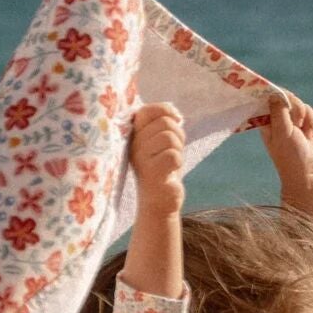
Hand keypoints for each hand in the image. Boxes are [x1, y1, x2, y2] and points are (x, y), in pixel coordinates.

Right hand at [127, 101, 185, 218]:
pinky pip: (173, 156)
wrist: (159, 202)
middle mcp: (133, 145)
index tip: (173, 123)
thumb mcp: (160, 143)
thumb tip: (174, 114)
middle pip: (164, 123)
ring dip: (178, 149)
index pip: (147, 111)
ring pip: (169, 137)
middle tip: (172, 151)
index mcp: (134, 136)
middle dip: (177, 135)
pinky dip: (178, 162)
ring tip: (171, 162)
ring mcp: (140, 159)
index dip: (165, 112)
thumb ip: (163, 125)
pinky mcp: (150, 173)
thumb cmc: (162, 170)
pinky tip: (171, 172)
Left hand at [261, 86, 312, 188]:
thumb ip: (279, 111)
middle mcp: (282, 123)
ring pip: (305, 107)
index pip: (271, 100)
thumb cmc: (291, 156)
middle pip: (290, 101)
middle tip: (298, 122)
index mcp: (269, 124)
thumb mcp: (282, 132)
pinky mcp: (312, 129)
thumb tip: (275, 93)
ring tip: (308, 132)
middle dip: (298, 108)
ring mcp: (298, 126)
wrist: (310, 176)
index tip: (286, 99)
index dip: (279, 96)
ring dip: (309, 117)